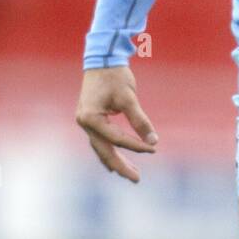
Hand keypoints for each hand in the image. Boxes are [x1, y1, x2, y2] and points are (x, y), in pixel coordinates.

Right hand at [76, 66, 157, 181]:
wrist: (102, 59)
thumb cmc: (115, 76)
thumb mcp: (129, 98)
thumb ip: (140, 120)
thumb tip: (154, 141)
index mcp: (91, 118)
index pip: (117, 138)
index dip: (136, 145)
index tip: (154, 148)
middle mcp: (84, 123)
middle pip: (104, 150)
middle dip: (121, 165)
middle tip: (137, 179)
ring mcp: (85, 122)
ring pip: (101, 148)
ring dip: (115, 160)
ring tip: (131, 173)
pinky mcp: (90, 119)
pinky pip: (100, 140)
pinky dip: (109, 150)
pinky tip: (116, 162)